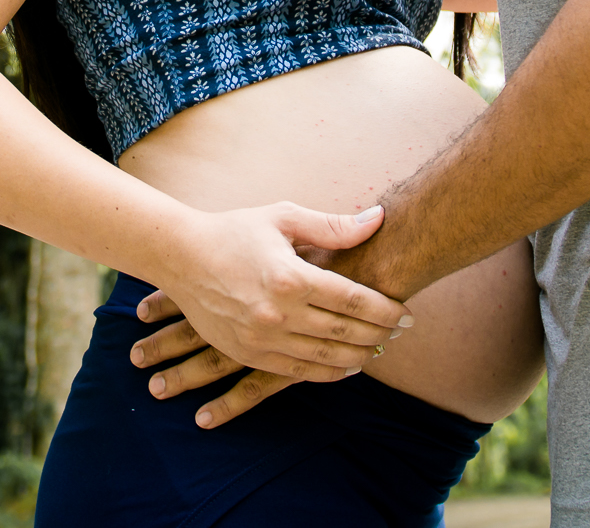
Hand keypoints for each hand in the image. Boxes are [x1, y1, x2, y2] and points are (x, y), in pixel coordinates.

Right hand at [131, 202, 408, 413]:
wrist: (182, 257)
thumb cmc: (235, 231)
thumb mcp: (283, 217)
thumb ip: (332, 226)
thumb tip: (378, 219)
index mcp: (290, 276)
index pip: (353, 300)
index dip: (386, 309)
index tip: (407, 312)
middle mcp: (278, 313)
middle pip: (345, 332)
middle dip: (381, 334)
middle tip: (403, 331)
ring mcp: (262, 339)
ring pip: (326, 358)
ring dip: (360, 355)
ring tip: (380, 348)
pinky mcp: (248, 354)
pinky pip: (298, 372)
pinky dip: (329, 372)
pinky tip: (347, 365)